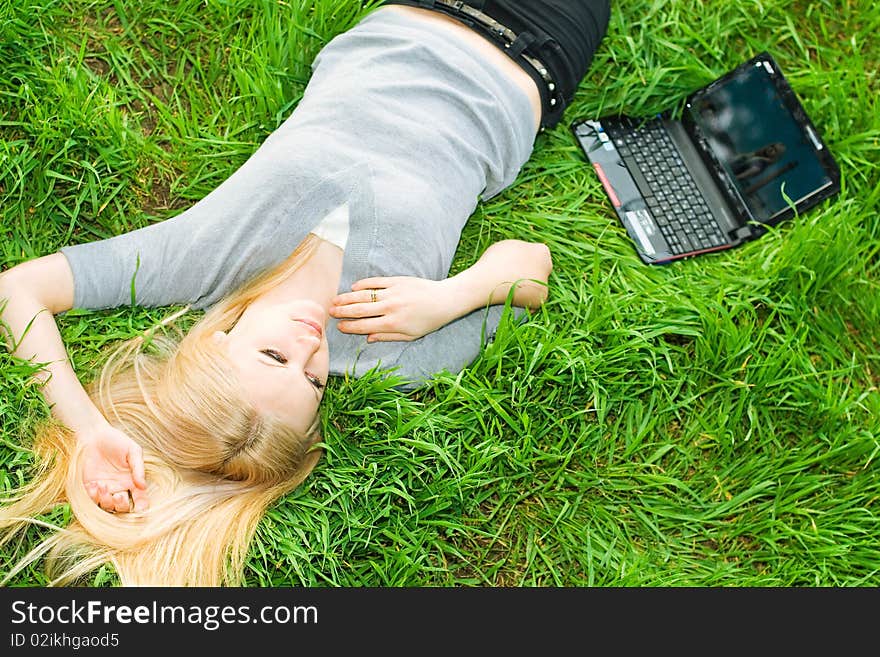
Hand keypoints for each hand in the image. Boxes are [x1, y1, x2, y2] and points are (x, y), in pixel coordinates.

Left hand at [78, 423, 148, 513]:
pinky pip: (92, 500)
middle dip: (122, 506)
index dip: (142, 507)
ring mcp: (104, 489)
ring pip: (107, 506)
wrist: (94, 435)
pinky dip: (93, 496)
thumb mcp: (133, 451)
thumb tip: (143, 486)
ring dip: (106, 500)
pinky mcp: (90, 487)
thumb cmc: (116, 441)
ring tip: (103, 485)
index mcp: (132, 481)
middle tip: (119, 495)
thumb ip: (138, 468)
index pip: (140, 498)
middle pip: (123, 508)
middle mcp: (119, 487)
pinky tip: (94, 484)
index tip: (141, 509)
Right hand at [329, 276, 459, 341]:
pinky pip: (375, 282)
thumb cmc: (429, 321)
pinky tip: (353, 287)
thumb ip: (388, 337)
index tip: (339, 326)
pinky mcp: (396, 281)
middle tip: (330, 312)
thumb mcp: (410, 335)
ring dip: (347, 298)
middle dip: (343, 311)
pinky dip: (363, 284)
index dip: (350, 327)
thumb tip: (368, 338)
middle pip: (360, 310)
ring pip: (364, 295)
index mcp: (392, 324)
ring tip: (335, 300)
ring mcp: (392, 292)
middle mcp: (390, 307)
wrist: (445, 300)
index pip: (364, 326)